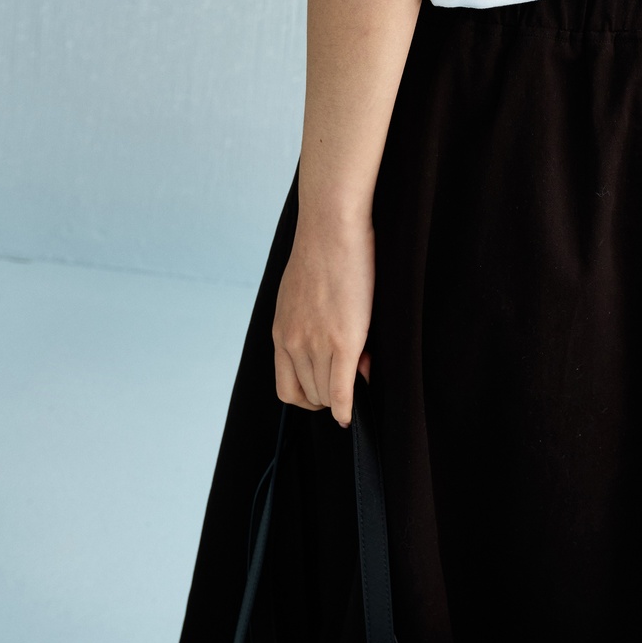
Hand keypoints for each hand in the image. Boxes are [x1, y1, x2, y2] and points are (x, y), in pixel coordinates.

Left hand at [271, 213, 374, 426]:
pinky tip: (353, 415)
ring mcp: (317, 344)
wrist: (331, 227)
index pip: (287, 385)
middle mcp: (293, 343)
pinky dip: (348, 408)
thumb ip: (311, 323)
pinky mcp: (343, 342)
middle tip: (351, 374)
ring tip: (359, 372)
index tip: (327, 386)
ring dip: (340, 395)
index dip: (309, 394)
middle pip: (307, 393)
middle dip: (329, 392)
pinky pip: (343, 390)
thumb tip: (334, 346)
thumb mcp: (302, 293)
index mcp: (281, 332)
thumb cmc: (323, 250)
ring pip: (325, 394)